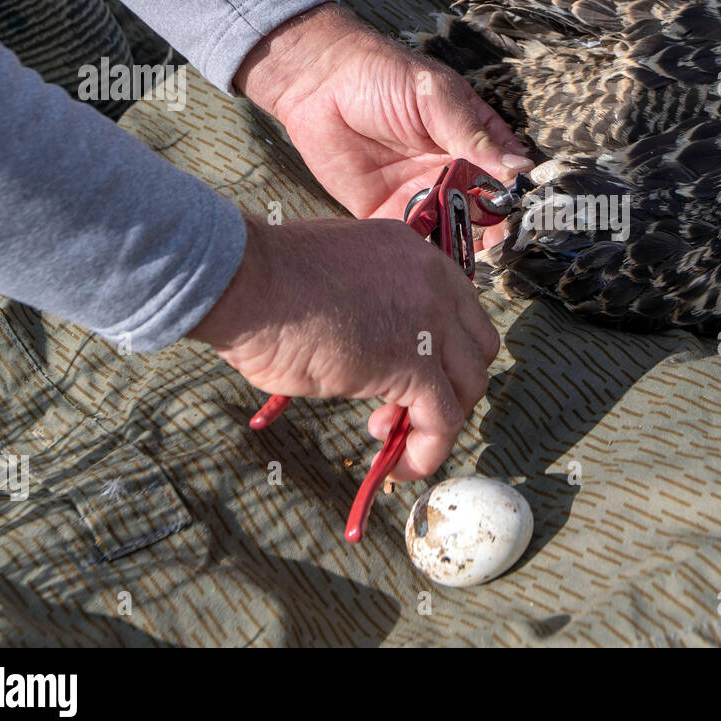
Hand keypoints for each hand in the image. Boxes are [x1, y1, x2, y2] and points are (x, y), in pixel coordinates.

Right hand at [190, 215, 499, 479]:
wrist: (244, 281)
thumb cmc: (267, 280)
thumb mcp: (340, 277)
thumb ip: (371, 300)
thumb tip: (373, 341)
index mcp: (414, 255)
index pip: (460, 311)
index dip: (442, 352)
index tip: (412, 376)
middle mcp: (434, 283)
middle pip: (476, 349)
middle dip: (447, 384)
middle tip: (399, 406)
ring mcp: (429, 322)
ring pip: (468, 386)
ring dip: (433, 419)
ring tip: (384, 432)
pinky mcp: (412, 365)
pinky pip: (442, 421)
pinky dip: (427, 452)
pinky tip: (397, 466)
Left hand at [235, 4, 531, 231]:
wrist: (316, 83)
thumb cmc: (382, 75)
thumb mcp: (436, 97)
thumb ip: (472, 135)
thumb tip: (519, 169)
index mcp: (471, 139)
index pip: (506, 173)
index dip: (515, 194)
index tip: (519, 210)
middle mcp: (452, 170)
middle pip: (483, 208)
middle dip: (491, 226)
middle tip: (493, 237)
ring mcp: (422, 193)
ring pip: (453, 229)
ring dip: (462, 243)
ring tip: (465, 250)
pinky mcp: (387, 212)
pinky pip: (413, 239)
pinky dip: (424, 252)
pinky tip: (432, 259)